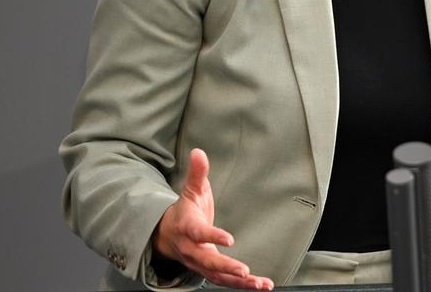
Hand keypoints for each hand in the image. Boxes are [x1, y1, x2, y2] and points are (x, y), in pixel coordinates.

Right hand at [152, 148, 274, 289]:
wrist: (168, 235)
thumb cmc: (185, 211)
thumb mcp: (191, 190)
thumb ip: (197, 173)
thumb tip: (198, 151)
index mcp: (188, 228)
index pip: (199, 233)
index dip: (213, 236)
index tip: (229, 239)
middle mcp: (193, 250)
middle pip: (208, 262)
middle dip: (226, 268)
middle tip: (244, 271)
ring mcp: (200, 263)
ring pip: (218, 277)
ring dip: (239, 282)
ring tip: (261, 284)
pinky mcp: (209, 271)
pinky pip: (225, 281)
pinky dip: (243, 285)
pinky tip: (262, 285)